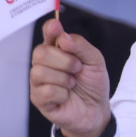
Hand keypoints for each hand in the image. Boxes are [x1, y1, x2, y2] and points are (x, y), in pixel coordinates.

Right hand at [30, 18, 111, 136]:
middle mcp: (44, 64)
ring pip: (40, 72)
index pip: (48, 34)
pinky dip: (62, 94)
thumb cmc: (92, 84)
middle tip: (77, 69)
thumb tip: (62, 36)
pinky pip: (45, 91)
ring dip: (63, 79)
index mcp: (57, 50)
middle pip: (40, 52)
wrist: (97, 110)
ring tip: (72, 84)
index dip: (50, 29)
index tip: (56, 27)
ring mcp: (39, 81)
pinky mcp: (38, 99)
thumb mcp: (95, 61)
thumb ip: (81, 46)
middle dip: (64, 61)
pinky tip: (66, 96)